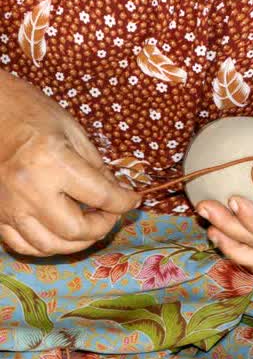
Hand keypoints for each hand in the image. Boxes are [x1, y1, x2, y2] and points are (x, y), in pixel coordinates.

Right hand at [0, 71, 139, 256]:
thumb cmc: (33, 112)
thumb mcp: (75, 132)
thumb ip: (98, 168)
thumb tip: (116, 193)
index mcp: (53, 163)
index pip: (102, 197)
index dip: (125, 202)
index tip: (134, 200)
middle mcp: (30, 191)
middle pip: (76, 231)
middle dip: (103, 226)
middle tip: (111, 214)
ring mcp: (9, 207)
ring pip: (50, 246)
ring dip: (78, 242)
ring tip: (90, 225)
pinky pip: (24, 245)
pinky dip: (49, 245)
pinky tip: (61, 232)